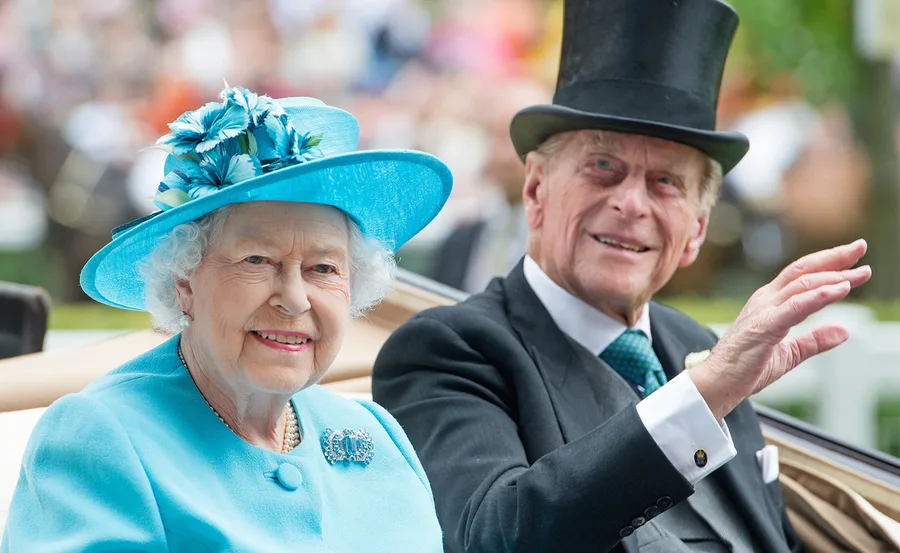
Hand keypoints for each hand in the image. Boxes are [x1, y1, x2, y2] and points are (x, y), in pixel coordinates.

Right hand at [691, 239, 870, 420]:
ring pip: (802, 284)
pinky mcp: (764, 326)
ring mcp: (763, 311)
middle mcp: (765, 300)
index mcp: (769, 303)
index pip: (801, 275)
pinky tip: (841, 289)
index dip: (828, 263)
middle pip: (803, 270)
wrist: (716, 383)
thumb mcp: (788, 353)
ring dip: (834, 276)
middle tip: (860, 248)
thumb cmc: (744, 368)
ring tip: (860, 273)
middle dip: (834, 258)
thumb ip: (815, 341)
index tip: (855, 259)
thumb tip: (845, 331)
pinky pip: (796, 307)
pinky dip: (820, 296)